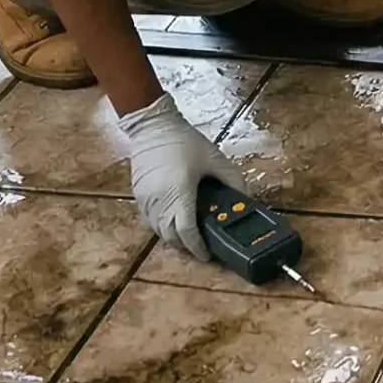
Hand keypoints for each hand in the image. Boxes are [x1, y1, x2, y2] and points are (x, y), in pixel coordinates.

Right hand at [119, 92, 257, 260]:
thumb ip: (233, 180)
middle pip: (171, 237)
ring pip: (158, 231)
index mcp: (180, 194)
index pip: (187, 232)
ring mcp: (145, 200)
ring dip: (173, 237)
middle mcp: (160, 202)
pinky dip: (162, 225)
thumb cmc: (185, 142)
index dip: (197, 248)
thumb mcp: (216, 159)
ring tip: (188, 235)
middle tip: (200, 246)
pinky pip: (150, 220)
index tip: (206, 256)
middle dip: (186, 246)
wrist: (153, 127)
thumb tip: (245, 199)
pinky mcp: (138, 196)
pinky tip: (174, 219)